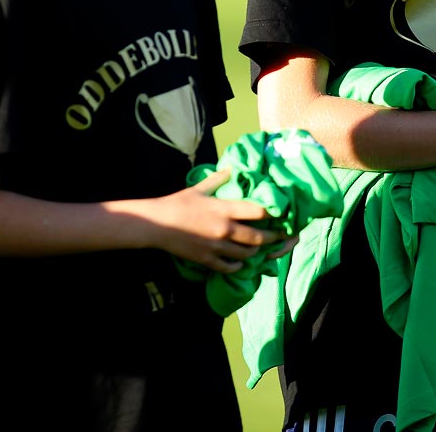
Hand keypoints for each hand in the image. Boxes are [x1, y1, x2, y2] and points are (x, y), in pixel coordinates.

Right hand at [143, 170, 283, 272]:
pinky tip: (239, 263)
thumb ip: (218, 180)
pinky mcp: (206, 259)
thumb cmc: (177, 203)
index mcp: (224, 209)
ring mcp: (216, 247)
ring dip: (255, 252)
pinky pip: (229, 267)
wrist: (155, 224)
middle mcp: (224, 229)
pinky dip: (237, 266)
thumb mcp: (199, 188)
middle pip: (258, 237)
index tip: (280, 214)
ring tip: (259, 248)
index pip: (258, 212)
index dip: (272, 213)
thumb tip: (231, 168)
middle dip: (272, 237)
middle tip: (279, 236)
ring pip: (246, 254)